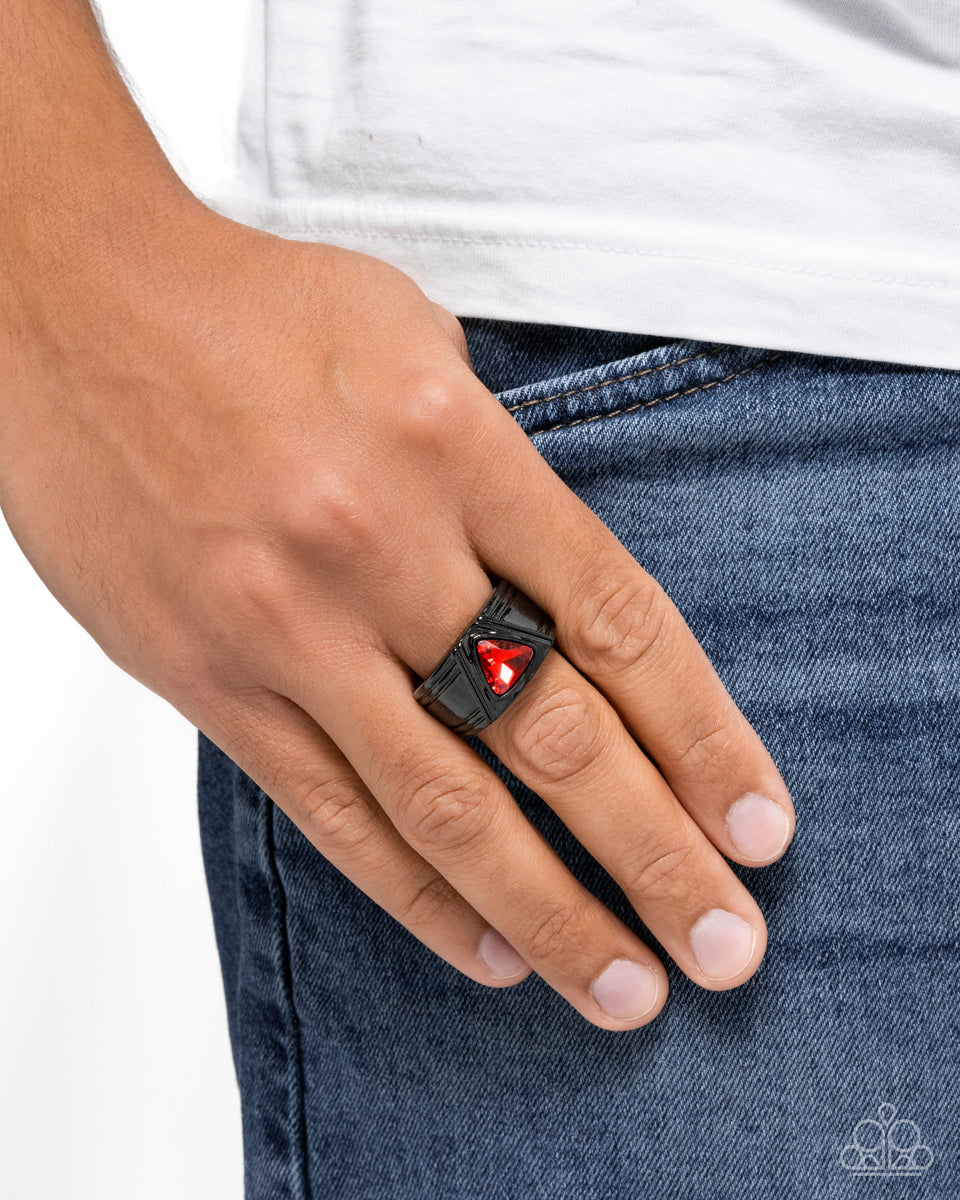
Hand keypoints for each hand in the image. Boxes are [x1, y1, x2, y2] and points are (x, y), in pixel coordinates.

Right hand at [0, 203, 793, 1030]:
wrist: (66, 303)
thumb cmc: (246, 307)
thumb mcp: (410, 336)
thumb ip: (496, 461)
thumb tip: (554, 574)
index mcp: (450, 443)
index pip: (617, 621)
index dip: (703, 736)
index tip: (758, 820)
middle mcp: (378, 544)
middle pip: (551, 733)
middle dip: (657, 854)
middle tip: (728, 945)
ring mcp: (287, 627)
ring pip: (445, 805)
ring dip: (551, 913)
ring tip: (626, 988)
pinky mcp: (207, 681)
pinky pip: (330, 815)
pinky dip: (419, 895)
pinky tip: (490, 949)